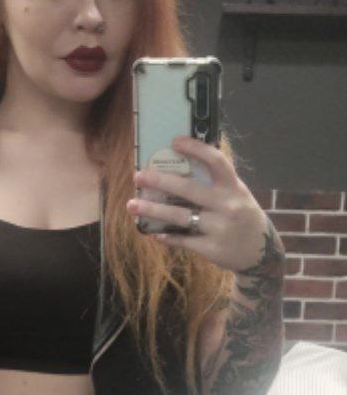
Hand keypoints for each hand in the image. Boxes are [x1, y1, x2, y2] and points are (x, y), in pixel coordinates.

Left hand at [127, 135, 284, 273]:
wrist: (262, 253)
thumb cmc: (242, 216)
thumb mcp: (238, 195)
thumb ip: (216, 183)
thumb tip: (180, 165)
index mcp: (233, 187)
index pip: (216, 161)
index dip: (195, 149)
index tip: (174, 141)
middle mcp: (228, 205)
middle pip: (188, 189)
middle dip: (160, 181)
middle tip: (138, 176)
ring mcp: (220, 228)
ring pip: (179, 217)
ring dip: (152, 210)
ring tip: (132, 205)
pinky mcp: (212, 248)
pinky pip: (183, 240)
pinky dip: (167, 237)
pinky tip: (154, 233)